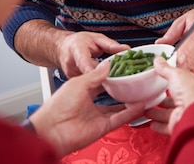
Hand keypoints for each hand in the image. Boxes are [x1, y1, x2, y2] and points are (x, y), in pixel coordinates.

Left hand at [29, 61, 143, 156]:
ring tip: (141, 93)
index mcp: (82, 91)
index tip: (123, 69)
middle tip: (134, 80)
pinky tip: (139, 105)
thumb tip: (107, 65)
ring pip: (118, 108)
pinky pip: (119, 119)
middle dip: (122, 89)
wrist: (52, 130)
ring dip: (129, 101)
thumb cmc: (58, 106)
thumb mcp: (78, 83)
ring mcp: (97, 116)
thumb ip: (95, 75)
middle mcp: (90, 103)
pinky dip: (130, 113)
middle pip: (111, 95)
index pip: (101, 81)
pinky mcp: (102, 127)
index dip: (112, 75)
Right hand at [56, 32, 130, 77]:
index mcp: (77, 51)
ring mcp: (72, 76)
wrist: (63, 48)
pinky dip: (98, 82)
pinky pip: (88, 84)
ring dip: (103, 80)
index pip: (84, 62)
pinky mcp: (74, 83)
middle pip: (90, 75)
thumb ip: (110, 45)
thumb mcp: (96, 38)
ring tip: (114, 76)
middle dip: (106, 76)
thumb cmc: (78, 42)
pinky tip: (105, 79)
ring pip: (90, 81)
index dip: (94, 70)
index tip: (105, 74)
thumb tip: (126, 50)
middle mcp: (72, 65)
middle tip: (121, 75)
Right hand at [144, 56, 193, 134]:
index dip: (172, 80)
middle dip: (164, 99)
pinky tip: (152, 123)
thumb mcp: (176, 74)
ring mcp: (184, 114)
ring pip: (169, 113)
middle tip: (153, 96)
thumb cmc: (192, 94)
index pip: (182, 82)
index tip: (162, 79)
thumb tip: (159, 60)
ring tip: (147, 109)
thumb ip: (166, 68)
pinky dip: (158, 125)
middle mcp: (191, 101)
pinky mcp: (178, 125)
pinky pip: (167, 126)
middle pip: (175, 99)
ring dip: (157, 112)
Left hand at [155, 4, 193, 73]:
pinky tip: (186, 65)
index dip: (174, 61)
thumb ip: (170, 34)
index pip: (185, 54)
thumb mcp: (182, 21)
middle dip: (177, 67)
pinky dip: (191, 70)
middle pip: (189, 64)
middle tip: (168, 65)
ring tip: (176, 65)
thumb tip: (160, 43)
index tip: (166, 62)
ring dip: (184, 70)